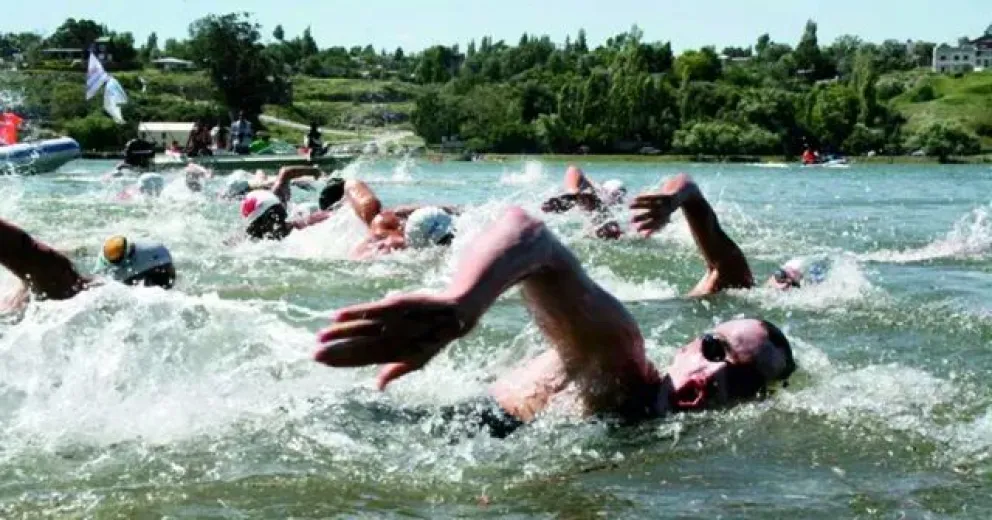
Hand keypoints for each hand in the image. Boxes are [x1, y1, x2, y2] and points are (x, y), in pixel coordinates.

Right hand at [315, 293, 475, 388]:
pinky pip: (372, 310)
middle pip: (359, 347)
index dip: (342, 362)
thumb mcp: (417, 359)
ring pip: (362, 329)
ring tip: (321, 336)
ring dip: (340, 333)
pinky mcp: (397, 306)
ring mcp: (396, 324)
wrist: (456, 315)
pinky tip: (338, 315)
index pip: (363, 360)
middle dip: (336, 352)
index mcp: (395, 356)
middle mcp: (393, 342)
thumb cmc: (434, 339)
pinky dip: (355, 313)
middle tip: (314, 355)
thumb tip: (377, 387)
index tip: (323, 362)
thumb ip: (395, 370)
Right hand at [629, 191, 679, 236]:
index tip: (638, 230)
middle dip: (642, 218)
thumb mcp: (663, 219)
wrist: (682, 195)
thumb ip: (654, 228)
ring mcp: (666, 203)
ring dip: (639, 205)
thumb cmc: (668, 210)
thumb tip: (644, 237)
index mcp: (664, 218)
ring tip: (629, 206)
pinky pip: (653, 196)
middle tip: (631, 220)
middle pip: (651, 214)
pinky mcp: (666, 196)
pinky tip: (635, 198)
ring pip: (650, 204)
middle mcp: (665, 211)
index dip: (646, 228)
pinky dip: (644, 197)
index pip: (655, 225)